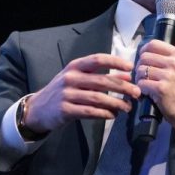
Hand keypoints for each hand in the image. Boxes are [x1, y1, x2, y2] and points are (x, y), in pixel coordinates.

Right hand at [23, 53, 140, 132]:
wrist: (38, 109)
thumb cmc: (64, 91)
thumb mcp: (80, 79)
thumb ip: (102, 76)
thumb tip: (127, 75)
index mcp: (75, 66)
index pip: (98, 59)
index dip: (115, 62)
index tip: (130, 68)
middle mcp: (70, 78)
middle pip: (102, 81)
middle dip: (123, 87)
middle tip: (137, 93)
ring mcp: (67, 94)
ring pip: (98, 98)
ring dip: (116, 103)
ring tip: (127, 107)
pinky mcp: (65, 110)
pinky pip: (89, 112)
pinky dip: (104, 114)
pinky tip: (113, 115)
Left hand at [135, 27, 174, 134]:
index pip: (154, 44)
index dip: (146, 50)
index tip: (146, 58)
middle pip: (144, 56)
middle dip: (141, 65)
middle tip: (145, 73)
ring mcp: (168, 76)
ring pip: (141, 69)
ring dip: (140, 77)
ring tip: (146, 82)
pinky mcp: (161, 89)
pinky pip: (142, 83)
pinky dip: (141, 88)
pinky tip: (147, 91)